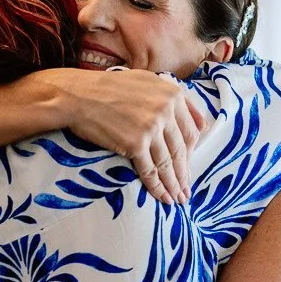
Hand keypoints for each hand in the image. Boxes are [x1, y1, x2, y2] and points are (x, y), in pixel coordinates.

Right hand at [43, 68, 206, 204]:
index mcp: (173, 95)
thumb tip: (203, 124)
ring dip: (174, 184)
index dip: (191, 153)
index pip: (191, 131)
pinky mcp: (135, 143)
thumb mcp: (149, 82)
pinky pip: (150, 170)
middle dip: (184, 174)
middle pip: (181, 150)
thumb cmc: (109, 88)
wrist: (78, 96)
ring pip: (167, 163)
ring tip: (178, 199)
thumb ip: (175, 99)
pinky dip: (157, 187)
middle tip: (186, 191)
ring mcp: (152, 127)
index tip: (189, 166)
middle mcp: (167, 110)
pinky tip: (163, 197)